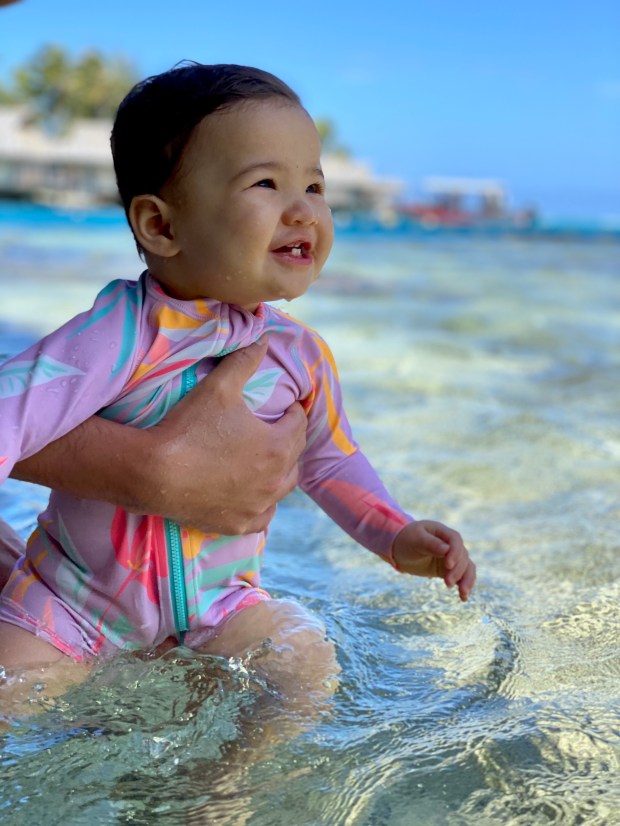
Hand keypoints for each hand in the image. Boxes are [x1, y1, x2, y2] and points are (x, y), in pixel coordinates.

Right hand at [12, 337, 306, 534]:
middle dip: (289, 440)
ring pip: (283, 488)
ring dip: (280, 472)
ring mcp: (258, 506)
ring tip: (267, 460)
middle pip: (295, 457)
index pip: (298, 424)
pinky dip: (263, 504)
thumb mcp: (218, 386)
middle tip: (276, 429)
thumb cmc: (188, 427)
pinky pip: (263, 517)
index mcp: (278, 446)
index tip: (285, 406)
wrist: (152, 473)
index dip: (292, 411)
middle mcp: (276, 480)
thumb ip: (245, 361)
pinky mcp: (239, 524)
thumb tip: (265, 339)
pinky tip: (254, 495)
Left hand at [391, 520, 475, 601]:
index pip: (455, 540)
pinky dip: (464, 585)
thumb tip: (447, 549)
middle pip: (462, 556)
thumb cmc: (406, 540)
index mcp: (442, 531)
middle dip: (457, 571)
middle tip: (447, 583)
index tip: (448, 565)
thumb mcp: (415, 540)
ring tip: (463, 594)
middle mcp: (450, 544)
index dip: (455, 552)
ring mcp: (451, 556)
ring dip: (466, 580)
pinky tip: (463, 597)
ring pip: (466, 567)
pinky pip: (462, 576)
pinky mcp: (449, 569)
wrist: (399, 549)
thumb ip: (430, 544)